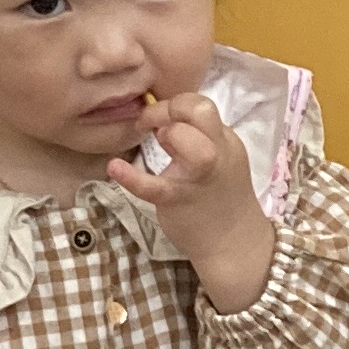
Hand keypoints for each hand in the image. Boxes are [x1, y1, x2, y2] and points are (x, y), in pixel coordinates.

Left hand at [108, 89, 278, 310]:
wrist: (234, 243)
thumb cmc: (220, 198)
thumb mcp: (219, 160)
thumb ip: (196, 140)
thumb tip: (162, 125)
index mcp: (225, 140)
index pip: (202, 105)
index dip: (175, 105)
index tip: (158, 120)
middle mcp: (218, 152)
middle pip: (200, 110)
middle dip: (169, 108)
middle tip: (149, 124)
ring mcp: (199, 176)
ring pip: (189, 139)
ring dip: (165, 132)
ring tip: (152, 143)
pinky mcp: (178, 200)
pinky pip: (153, 185)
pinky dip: (130, 176)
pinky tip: (114, 167)